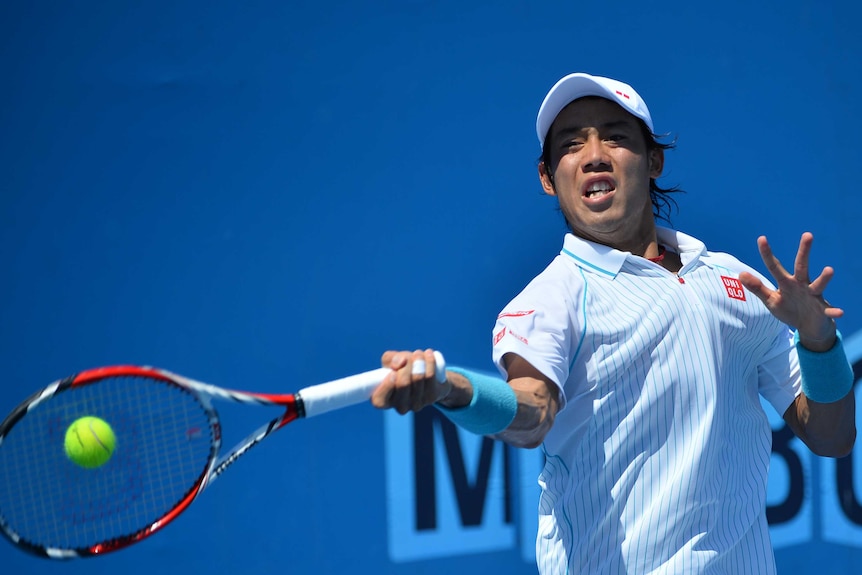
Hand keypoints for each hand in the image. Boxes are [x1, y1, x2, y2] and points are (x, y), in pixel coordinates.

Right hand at [370, 349, 449, 413]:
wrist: (428, 377)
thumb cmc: (402, 369)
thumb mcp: (391, 361)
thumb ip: (390, 359)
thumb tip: (400, 363)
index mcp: (383, 400)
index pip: (380, 399)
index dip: (387, 385)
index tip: (393, 372)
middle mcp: (399, 407)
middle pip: (403, 384)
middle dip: (406, 365)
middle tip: (408, 357)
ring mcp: (416, 405)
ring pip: (418, 378)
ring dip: (418, 360)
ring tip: (418, 353)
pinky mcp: (431, 398)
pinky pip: (430, 377)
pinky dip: (429, 362)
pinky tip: (428, 354)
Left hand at [738, 232, 842, 350]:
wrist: (808, 326)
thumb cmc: (788, 309)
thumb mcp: (771, 300)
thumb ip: (757, 288)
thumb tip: (741, 274)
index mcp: (786, 283)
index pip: (775, 266)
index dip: (767, 254)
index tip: (762, 238)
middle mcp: (801, 285)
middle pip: (802, 267)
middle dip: (804, 252)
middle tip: (807, 235)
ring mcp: (813, 296)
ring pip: (818, 285)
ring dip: (824, 278)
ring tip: (829, 269)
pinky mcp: (823, 310)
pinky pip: (829, 311)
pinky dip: (834, 311)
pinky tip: (839, 312)